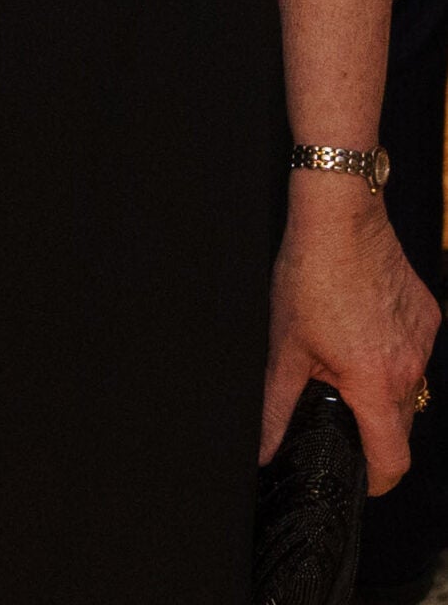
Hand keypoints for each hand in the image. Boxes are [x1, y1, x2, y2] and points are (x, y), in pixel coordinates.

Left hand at [263, 176, 440, 493]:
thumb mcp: (285, 346)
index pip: (392, 461)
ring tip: (345, 359)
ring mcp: (423, 341)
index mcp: (375, 384)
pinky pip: (415, 351)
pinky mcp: (427, 315)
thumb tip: (266, 449)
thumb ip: (277, 406)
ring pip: (409, 387)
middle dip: (372, 429)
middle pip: (401, 426)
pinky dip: (392, 352)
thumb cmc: (311, 273)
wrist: (340, 214)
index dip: (374, 480)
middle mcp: (409, 368)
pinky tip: (362, 328)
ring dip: (382, 387)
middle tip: (337, 410)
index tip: (357, 478)